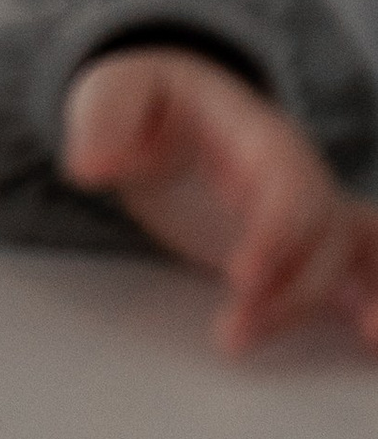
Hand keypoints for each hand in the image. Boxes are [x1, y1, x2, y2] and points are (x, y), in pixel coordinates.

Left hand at [62, 47, 377, 357]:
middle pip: (326, 232)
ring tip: (368, 340)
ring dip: (367, 294)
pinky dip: (377, 300)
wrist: (168, 108)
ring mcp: (310, 212)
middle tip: (232, 336)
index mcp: (257, 136)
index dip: (276, 233)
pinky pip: (362, 273)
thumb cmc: (144, 102)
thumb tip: (90, 166)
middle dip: (292, 290)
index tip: (241, 279)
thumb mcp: (111, 93)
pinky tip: (374, 345)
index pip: (286, 185)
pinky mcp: (306, 250)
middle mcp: (299, 174)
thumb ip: (102, 121)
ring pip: (359, 252)